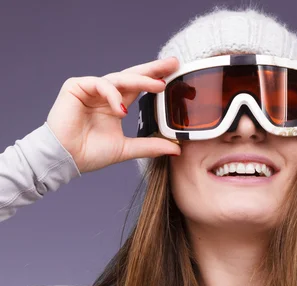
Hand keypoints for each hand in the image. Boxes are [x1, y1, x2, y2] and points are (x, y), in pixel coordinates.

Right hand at [46, 57, 181, 172]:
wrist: (66, 159)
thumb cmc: (90, 153)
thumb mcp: (127, 149)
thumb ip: (151, 146)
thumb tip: (176, 148)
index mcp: (116, 105)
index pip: (139, 88)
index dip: (155, 79)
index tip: (175, 72)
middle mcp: (105, 94)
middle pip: (132, 77)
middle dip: (152, 69)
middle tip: (172, 63)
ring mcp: (91, 89)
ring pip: (119, 79)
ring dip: (140, 81)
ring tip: (157, 86)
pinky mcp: (76, 86)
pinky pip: (100, 84)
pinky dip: (113, 95)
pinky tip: (121, 109)